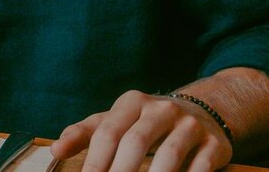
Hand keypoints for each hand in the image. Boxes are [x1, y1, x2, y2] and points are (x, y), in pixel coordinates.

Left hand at [50, 90, 231, 171]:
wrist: (202, 112)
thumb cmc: (145, 122)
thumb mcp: (115, 121)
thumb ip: (84, 134)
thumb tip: (54, 150)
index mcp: (132, 102)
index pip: (107, 132)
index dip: (95, 161)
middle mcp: (161, 109)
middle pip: (136, 143)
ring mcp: (190, 125)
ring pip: (168, 157)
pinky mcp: (214, 144)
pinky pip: (198, 168)